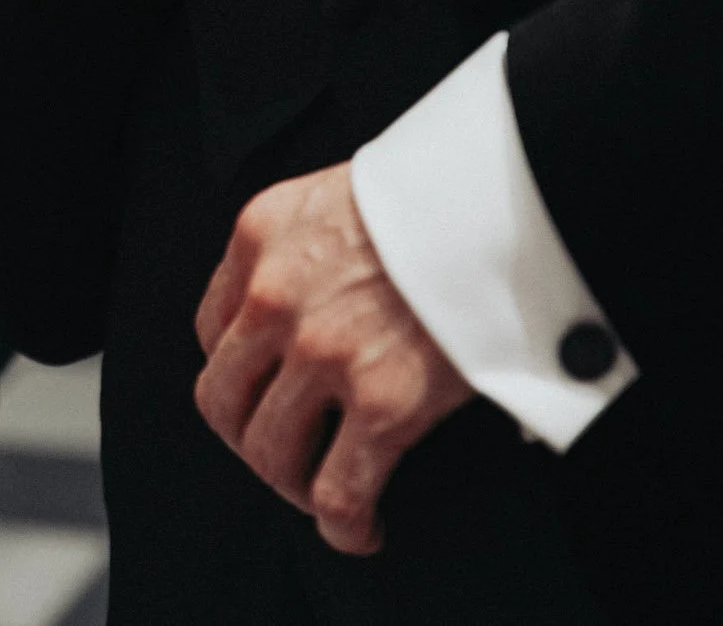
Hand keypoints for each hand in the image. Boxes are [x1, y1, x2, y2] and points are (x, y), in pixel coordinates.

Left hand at [193, 163, 472, 555]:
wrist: (509, 191)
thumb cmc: (445, 189)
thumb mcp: (344, 189)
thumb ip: (313, 240)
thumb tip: (326, 294)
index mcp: (260, 236)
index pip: (214, 328)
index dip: (237, 373)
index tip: (263, 393)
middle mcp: (274, 296)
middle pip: (223, 398)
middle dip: (249, 438)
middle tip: (284, 455)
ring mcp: (324, 352)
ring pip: (269, 451)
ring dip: (290, 484)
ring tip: (322, 494)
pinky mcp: (384, 402)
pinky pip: (338, 490)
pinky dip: (343, 525)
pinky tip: (359, 533)